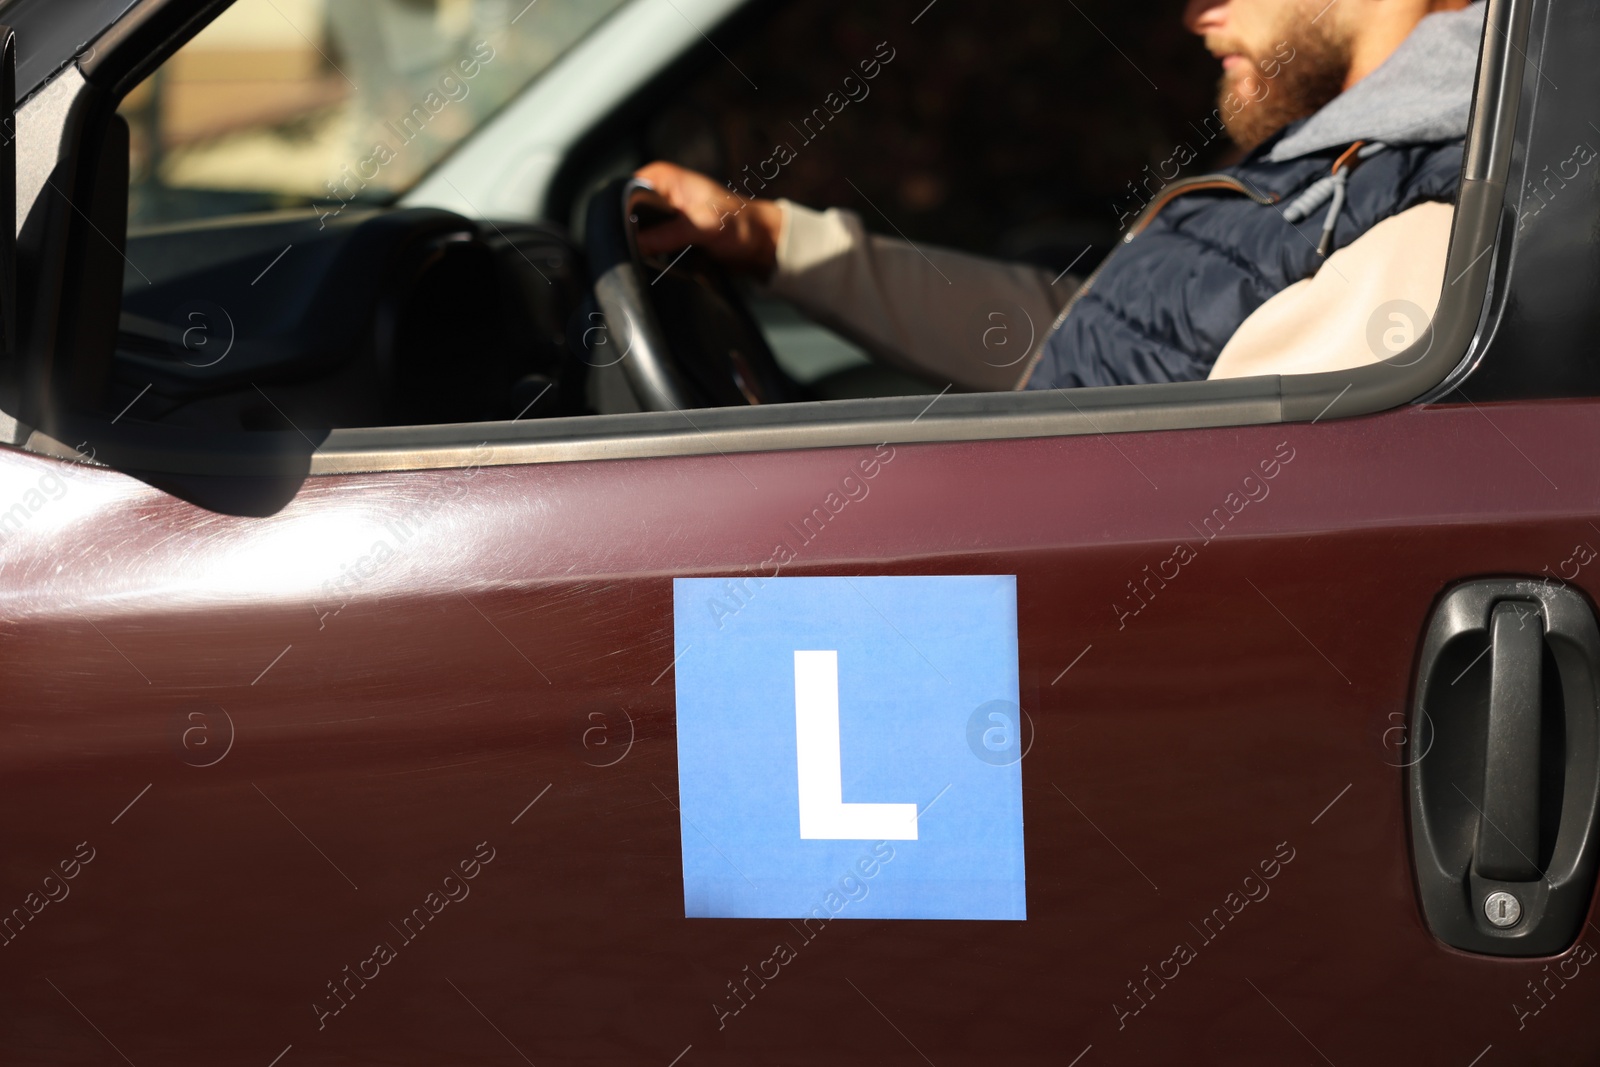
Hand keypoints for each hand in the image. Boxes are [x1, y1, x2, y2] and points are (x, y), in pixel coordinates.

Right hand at [633, 161, 783, 275]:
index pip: (623, 193)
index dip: (619, 216)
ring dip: (640, 250)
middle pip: (626, 216)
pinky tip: (653, 265)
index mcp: (661, 177)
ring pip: (636, 234)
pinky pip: (648, 246)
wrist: (759, 243)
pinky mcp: (666, 234)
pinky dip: (650, 256)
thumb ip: (671, 232)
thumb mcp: (705, 225)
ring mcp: (661, 214)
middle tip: (634, 256)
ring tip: (646, 262)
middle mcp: (657, 192)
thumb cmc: (740, 223)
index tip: (621, 240)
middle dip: (629, 236)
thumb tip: (637, 243)